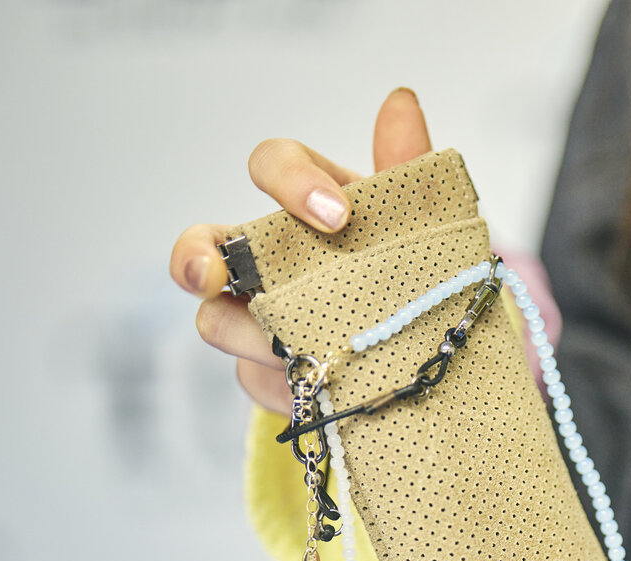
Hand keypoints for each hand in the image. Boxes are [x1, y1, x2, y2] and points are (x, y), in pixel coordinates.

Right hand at [167, 88, 432, 413]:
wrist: (435, 356)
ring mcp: (259, 318)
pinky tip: (329, 391)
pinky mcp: (266, 374)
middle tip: (215, 276)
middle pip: (202, 246)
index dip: (292, 180)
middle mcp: (269, 257)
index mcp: (310, 204)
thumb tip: (401, 99)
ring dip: (252, 335)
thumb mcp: (422, 225)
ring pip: (217, 321)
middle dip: (194, 258)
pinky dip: (290, 386)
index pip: (275, 163)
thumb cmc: (416, 273)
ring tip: (306, 353)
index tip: (338, 216)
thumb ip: (409, 168)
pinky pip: (255, 380)